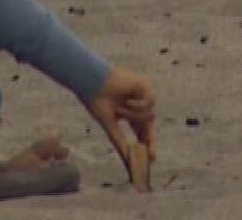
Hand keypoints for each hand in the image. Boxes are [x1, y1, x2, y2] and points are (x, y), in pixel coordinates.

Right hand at [85, 67, 156, 184]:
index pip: (141, 130)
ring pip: (149, 114)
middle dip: (150, 139)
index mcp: (129, 113)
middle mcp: (138, 104)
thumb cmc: (96, 100)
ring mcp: (142, 95)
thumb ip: (118, 140)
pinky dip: (139, 105)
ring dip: (134, 115)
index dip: (145, 144)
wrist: (91, 81)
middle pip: (150, 125)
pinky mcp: (145, 85)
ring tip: (120, 109)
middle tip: (150, 155)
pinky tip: (128, 100)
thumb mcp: (109, 124)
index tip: (149, 159)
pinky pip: (150, 102)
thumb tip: (126, 159)